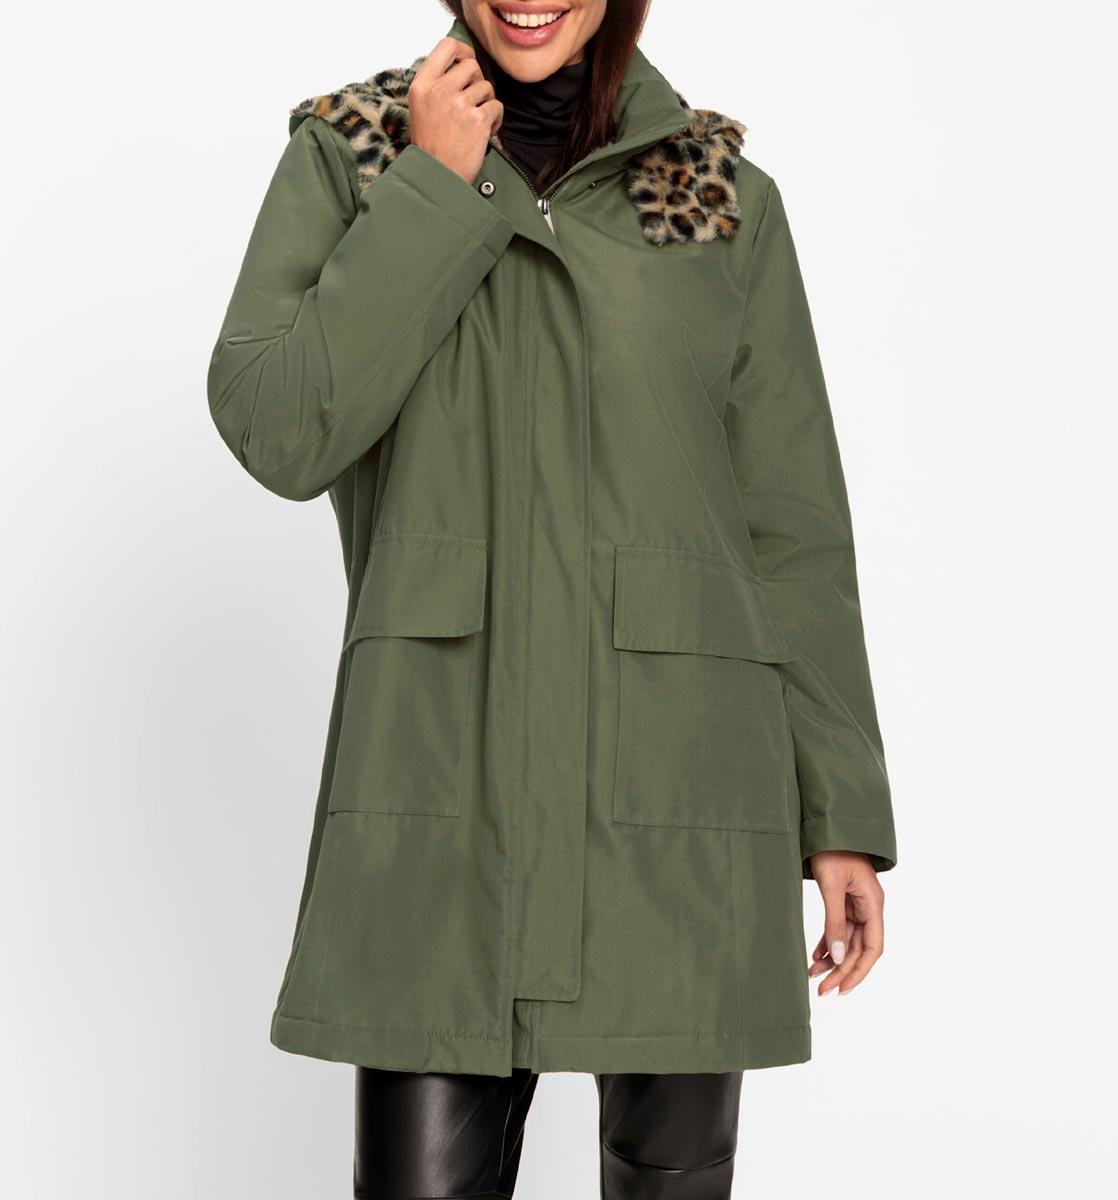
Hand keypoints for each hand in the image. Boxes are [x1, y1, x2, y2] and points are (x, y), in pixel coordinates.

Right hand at [408, 38, 503, 184]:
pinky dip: (496, 120)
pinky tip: (485, 133)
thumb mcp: (421, 108)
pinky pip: (497, 107)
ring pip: (486, 87)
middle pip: (471, 65)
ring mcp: (459, 104)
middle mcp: (439, 90)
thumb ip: (436, 85)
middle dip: (477, 82)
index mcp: (422, 85)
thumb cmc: (430, 147)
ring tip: (476, 123)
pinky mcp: (477, 120)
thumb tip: (461, 65)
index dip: (462, 50)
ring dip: (486, 103)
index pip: (446, 46)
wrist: (437, 177)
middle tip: (473, 103)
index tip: (467, 60)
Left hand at [808, 851, 883, 995]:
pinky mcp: (843, 901)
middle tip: (822, 991)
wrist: (827, 826)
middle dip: (841, 971)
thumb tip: (838, 957)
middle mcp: (868, 908)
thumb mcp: (832, 886)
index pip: (873, 948)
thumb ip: (835, 921)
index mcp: (873, 905)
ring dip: (832, 961)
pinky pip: (838, 929)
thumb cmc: (833, 850)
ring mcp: (856, 905)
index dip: (859, 971)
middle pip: (858, 949)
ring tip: (814, 978)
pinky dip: (827, 944)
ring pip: (847, 942)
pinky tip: (815, 959)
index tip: (842, 989)